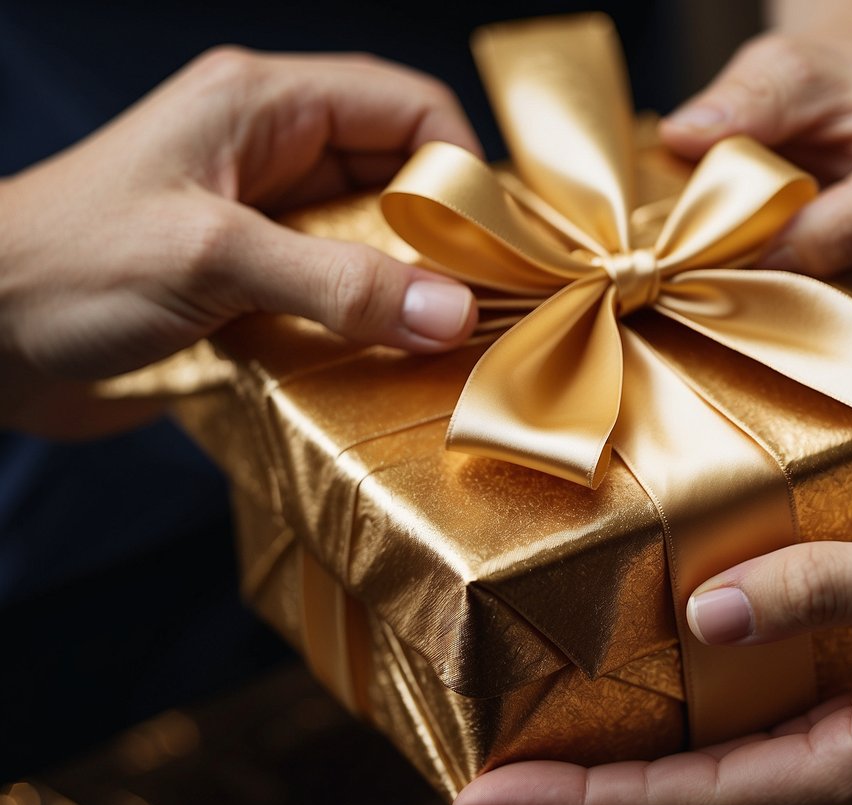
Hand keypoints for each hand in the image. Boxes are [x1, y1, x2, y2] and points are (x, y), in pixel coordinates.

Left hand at [0, 47, 479, 434]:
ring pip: (373, 239)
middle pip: (399, 175)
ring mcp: (261, 220)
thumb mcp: (212, 262)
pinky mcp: (251, 282)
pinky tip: (386, 363)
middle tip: (486, 302)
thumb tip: (454, 314)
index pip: (405, 107)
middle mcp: (270, 154)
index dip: (460, 167)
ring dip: (410, 287)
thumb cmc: (68, 269)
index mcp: (262, 105)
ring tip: (446, 342)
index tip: (494, 244)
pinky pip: (337, 292)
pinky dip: (369, 324)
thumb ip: (337, 285)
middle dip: (446, 234)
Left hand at [452, 499, 851, 804]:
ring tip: (555, 730)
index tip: (487, 798)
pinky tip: (674, 668)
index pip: (694, 800)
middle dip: (593, 787)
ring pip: (733, 757)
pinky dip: (710, 704)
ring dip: (645, 751)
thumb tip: (703, 612)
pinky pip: (776, 714)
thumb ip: (820, 589)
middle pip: (698, 793)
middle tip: (491, 770)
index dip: (586, 803)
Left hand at [660, 17, 851, 358]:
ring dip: (792, 330)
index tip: (702, 257)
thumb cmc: (839, 78)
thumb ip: (747, 98)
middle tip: (704, 290)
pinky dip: (821, 357)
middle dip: (774, 297)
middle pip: (850, 298)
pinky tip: (773, 339)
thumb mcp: (793, 64)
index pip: (842, 239)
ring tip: (733, 305)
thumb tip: (684, 135)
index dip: (765, 254)